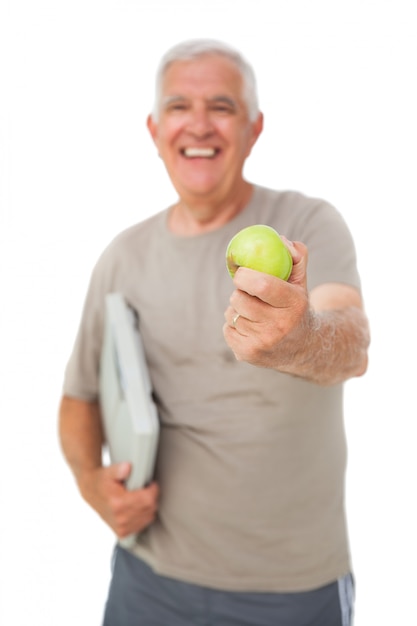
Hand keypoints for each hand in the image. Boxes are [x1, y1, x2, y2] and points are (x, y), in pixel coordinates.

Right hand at [78, 462, 159, 537]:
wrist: (90, 492)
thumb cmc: (102, 481)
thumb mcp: (109, 471)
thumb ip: (119, 469)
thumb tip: (127, 467)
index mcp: (118, 503)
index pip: (148, 499)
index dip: (153, 490)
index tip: (151, 484)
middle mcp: (120, 518)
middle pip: (150, 509)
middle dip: (152, 498)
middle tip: (146, 489)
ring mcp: (121, 528)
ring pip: (148, 518)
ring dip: (149, 507)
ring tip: (141, 498)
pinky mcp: (122, 533)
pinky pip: (142, 526)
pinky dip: (143, 517)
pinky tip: (138, 508)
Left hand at [223, 240, 310, 368]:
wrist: (304, 348)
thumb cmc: (296, 306)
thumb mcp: (302, 282)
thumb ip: (296, 256)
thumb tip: (280, 240)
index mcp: (294, 304)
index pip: (261, 285)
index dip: (244, 275)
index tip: (241, 273)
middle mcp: (279, 326)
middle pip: (239, 299)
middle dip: (240, 293)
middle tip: (249, 294)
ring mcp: (263, 343)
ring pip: (232, 314)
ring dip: (237, 310)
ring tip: (254, 313)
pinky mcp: (249, 354)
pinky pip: (227, 329)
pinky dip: (234, 326)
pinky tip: (250, 328)